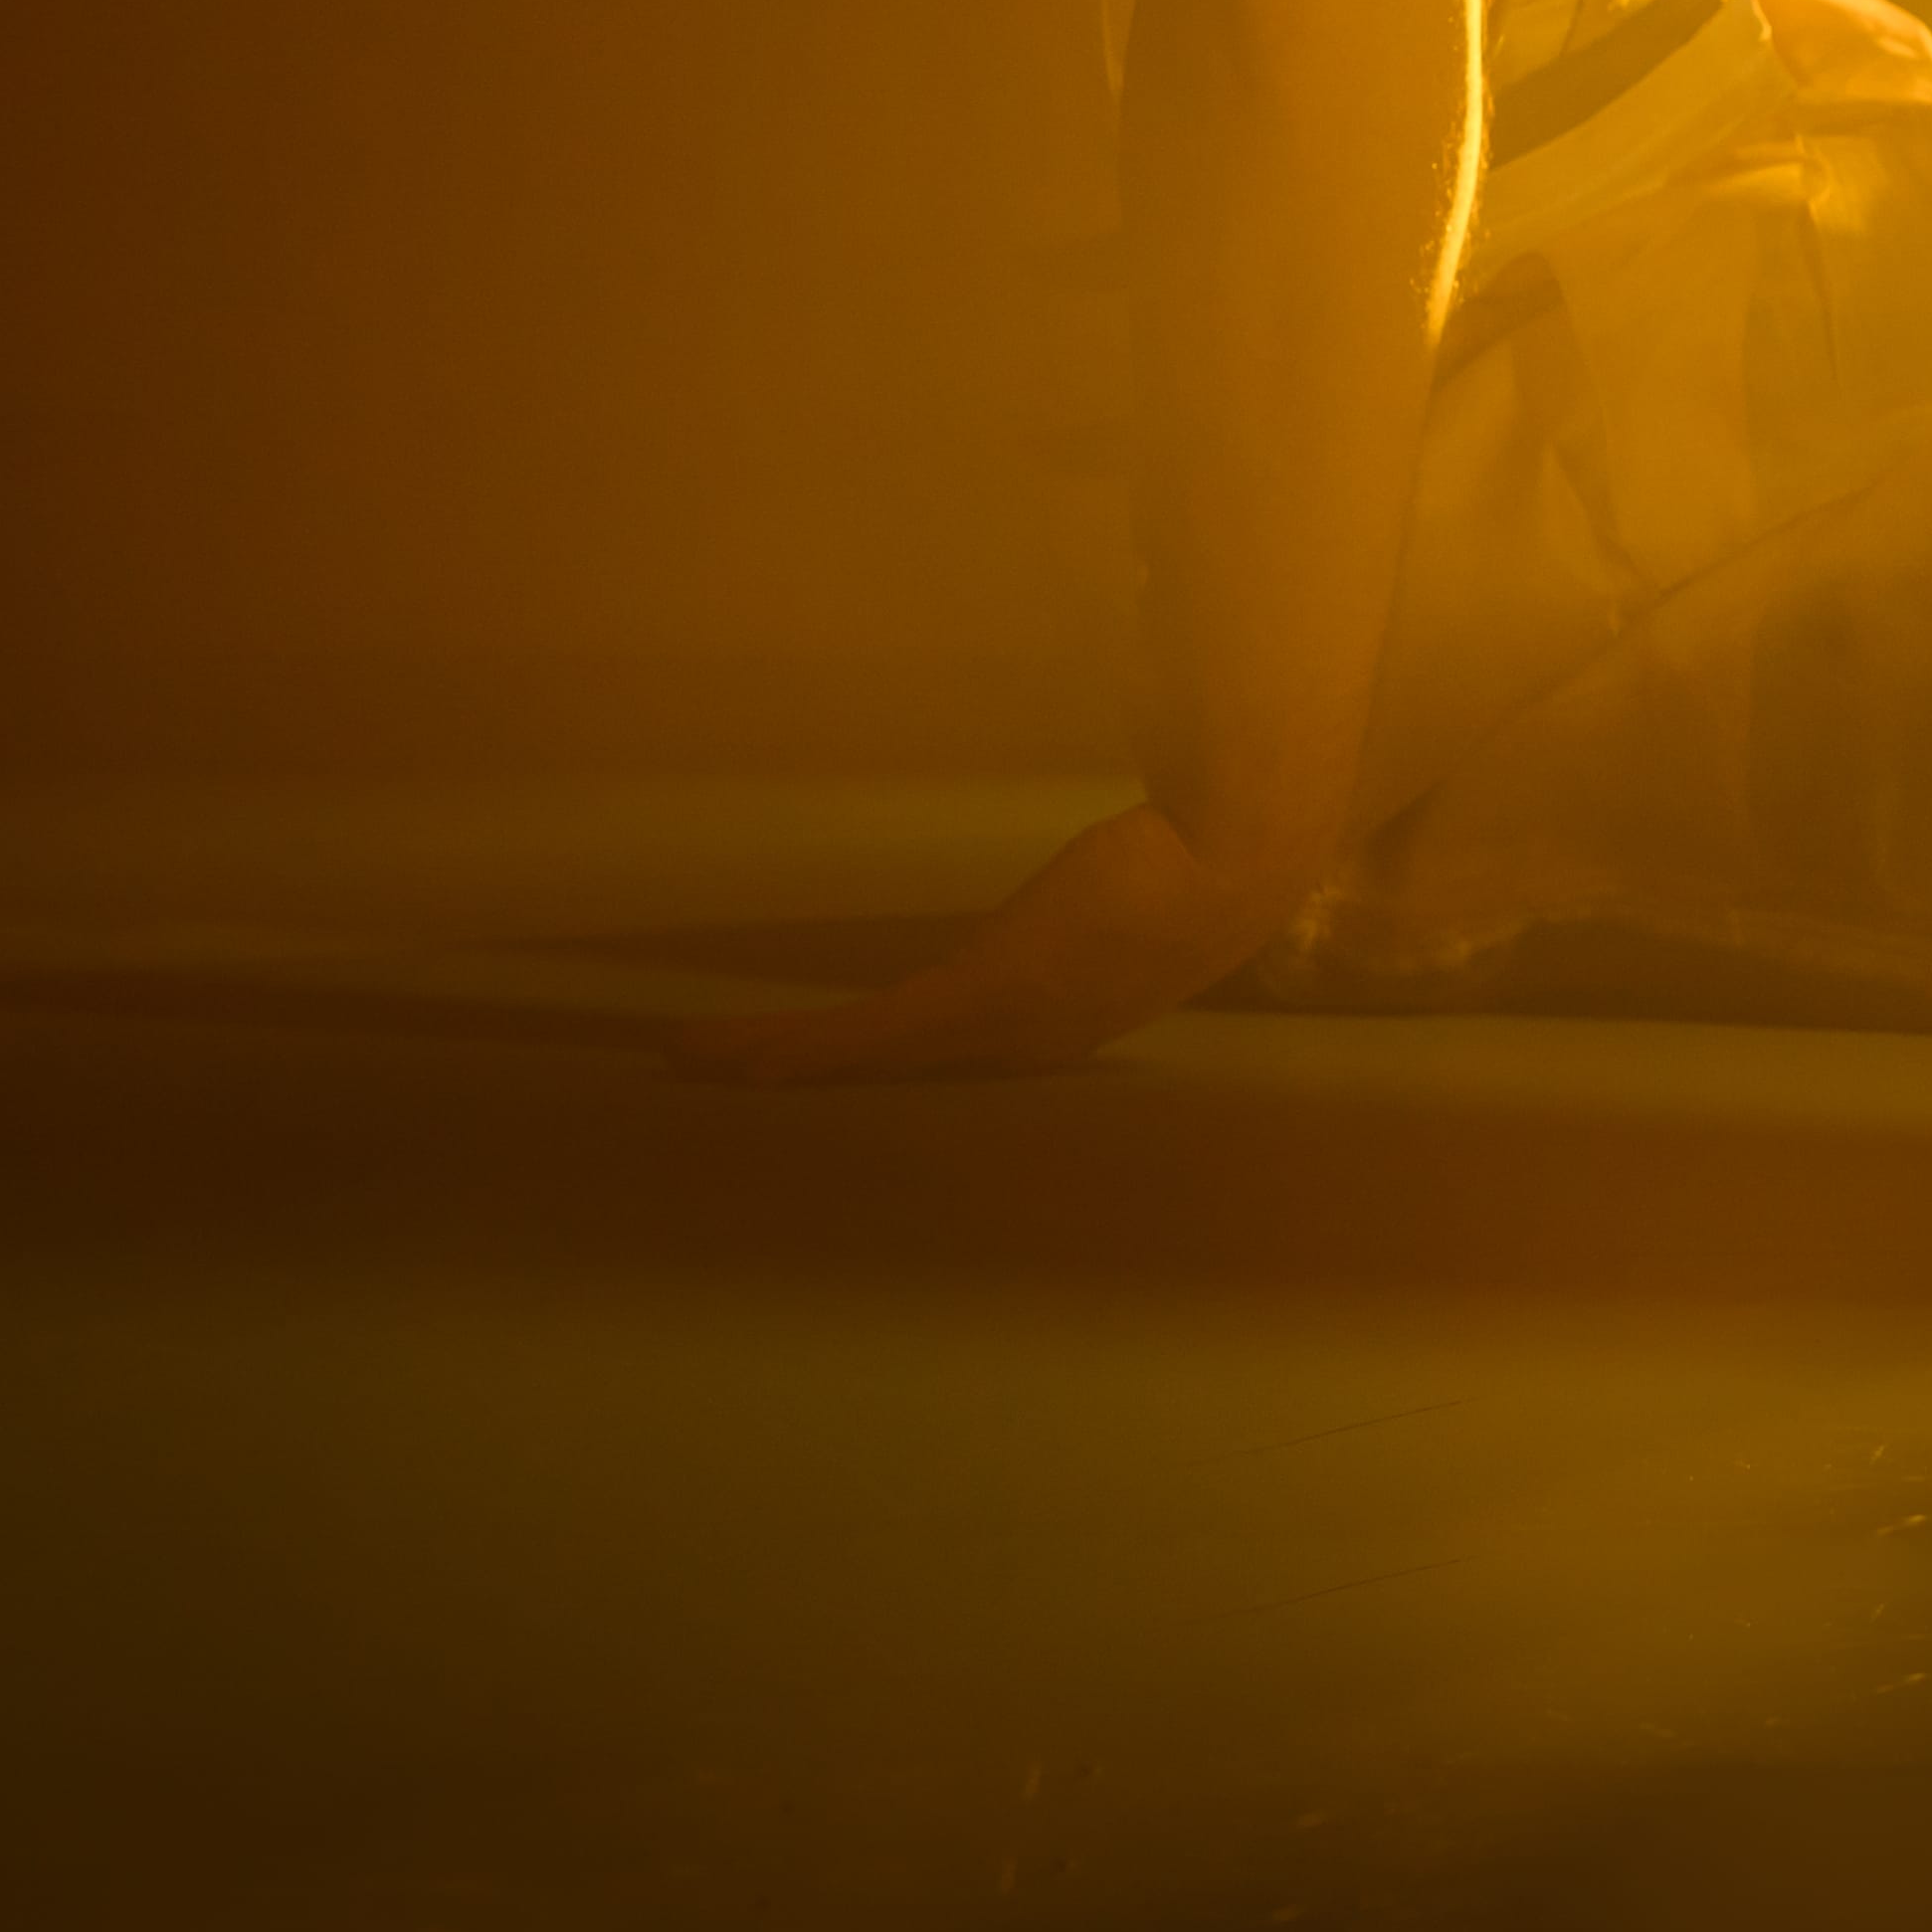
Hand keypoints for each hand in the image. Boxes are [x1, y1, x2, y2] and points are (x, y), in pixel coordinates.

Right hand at [669, 795, 1301, 1083]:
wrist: (1237, 852)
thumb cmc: (1198, 852)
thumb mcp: (1133, 881)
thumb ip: (1100, 875)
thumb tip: (1103, 849)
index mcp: (1052, 1026)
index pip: (941, 1058)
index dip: (873, 1066)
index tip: (818, 1072)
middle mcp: (1021, 1046)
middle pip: (887, 1075)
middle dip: (800, 1082)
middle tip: (721, 1082)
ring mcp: (999, 1027)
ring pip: (861, 1059)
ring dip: (769, 1064)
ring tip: (694, 1062)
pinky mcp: (979, 992)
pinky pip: (866, 1035)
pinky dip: (790, 1048)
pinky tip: (726, 1056)